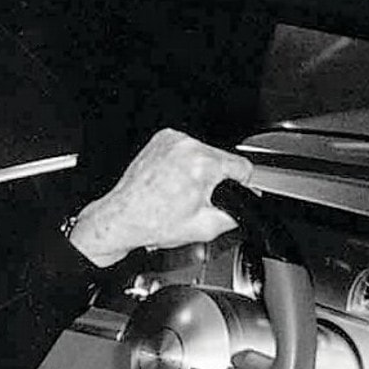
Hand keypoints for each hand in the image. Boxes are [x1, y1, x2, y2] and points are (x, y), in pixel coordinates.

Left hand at [67, 129, 253, 267]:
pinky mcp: (161, 140)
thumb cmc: (153, 222)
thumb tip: (247, 208)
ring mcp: (172, 140)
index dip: (242, 185)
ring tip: (181, 192)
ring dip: (199, 170)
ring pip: (204, 154)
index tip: (236, 193)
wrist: (122, 218)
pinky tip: (172, 182)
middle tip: (197, 200)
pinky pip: (185, 149)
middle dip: (216, 180)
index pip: (243, 167)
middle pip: (222, 160)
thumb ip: (236, 215)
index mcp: (202, 164)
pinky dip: (183, 163)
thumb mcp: (205, 228)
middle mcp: (187, 146)